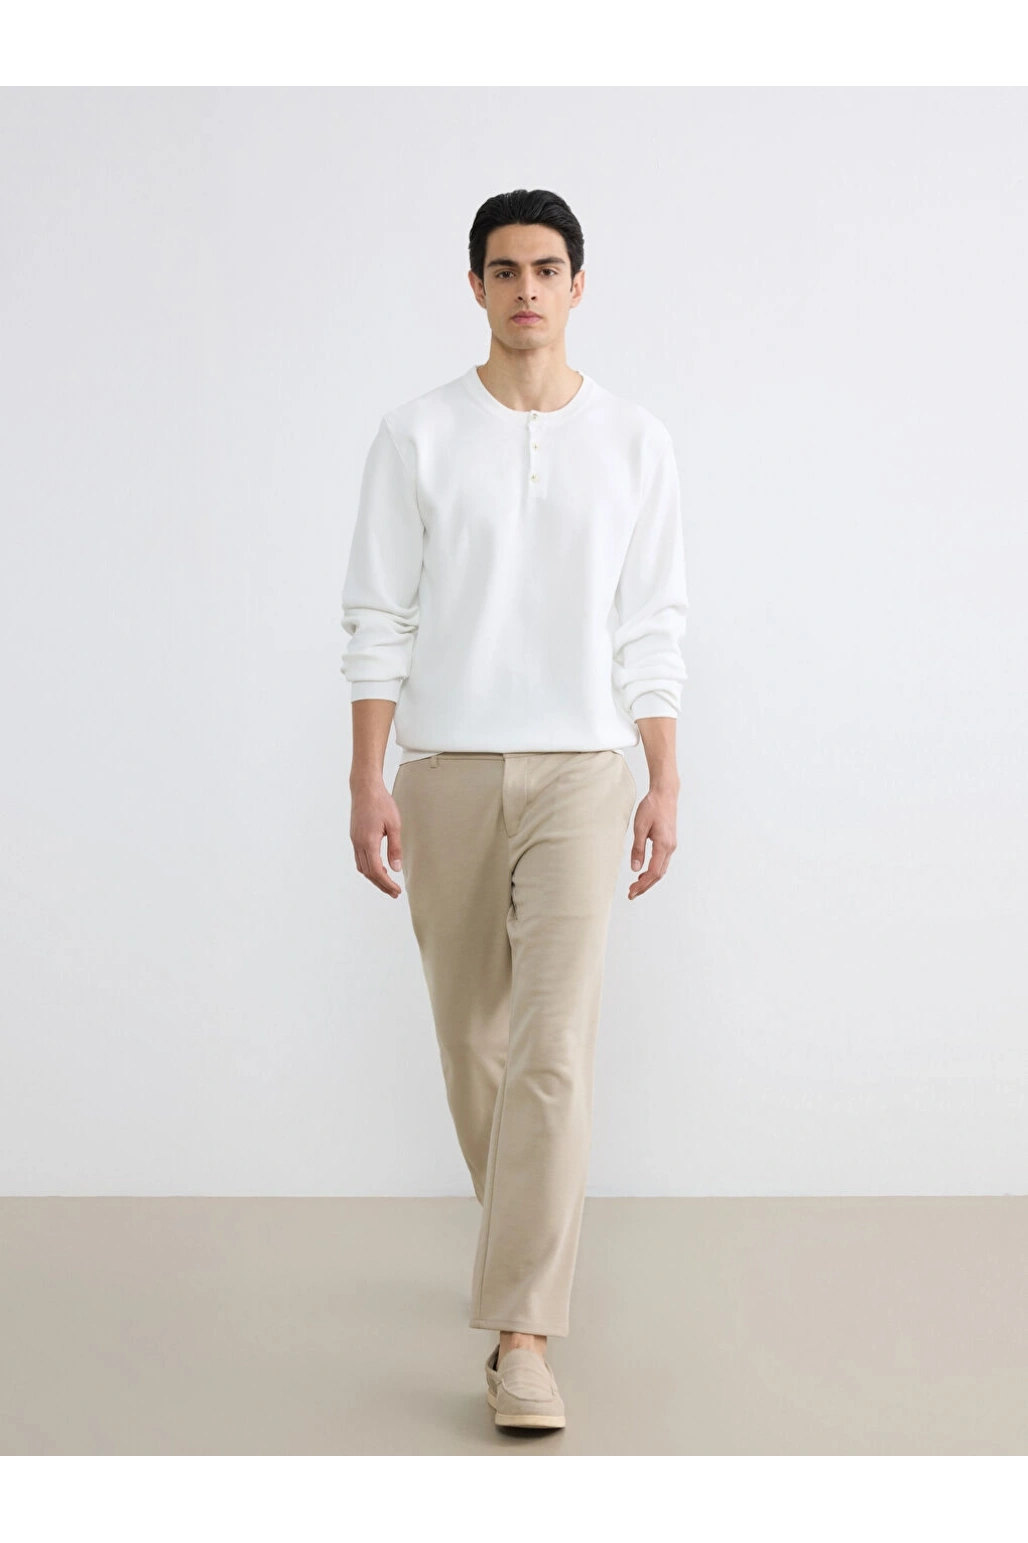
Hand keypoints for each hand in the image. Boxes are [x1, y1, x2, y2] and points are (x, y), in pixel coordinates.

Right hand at [350, 776, 402, 897]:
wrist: (365, 788)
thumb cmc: (381, 803)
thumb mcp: (394, 825)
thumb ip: (395, 848)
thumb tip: (396, 868)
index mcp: (368, 842)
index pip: (376, 871)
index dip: (386, 884)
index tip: (396, 891)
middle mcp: (358, 843)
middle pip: (368, 873)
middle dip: (381, 885)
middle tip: (394, 892)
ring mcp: (355, 840)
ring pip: (362, 867)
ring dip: (374, 877)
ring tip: (387, 882)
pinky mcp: (355, 836)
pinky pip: (359, 858)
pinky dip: (369, 867)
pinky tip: (379, 866)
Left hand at [628, 781, 677, 899]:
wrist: (665, 794)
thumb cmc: (652, 807)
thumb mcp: (640, 827)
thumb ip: (638, 849)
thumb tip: (634, 868)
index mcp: (664, 845)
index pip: (653, 872)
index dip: (643, 885)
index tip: (632, 892)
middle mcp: (670, 848)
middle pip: (658, 874)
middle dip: (645, 886)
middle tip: (631, 894)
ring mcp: (671, 846)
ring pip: (661, 869)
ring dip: (649, 879)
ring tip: (635, 886)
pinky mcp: (669, 842)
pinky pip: (662, 862)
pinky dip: (653, 871)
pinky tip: (643, 872)